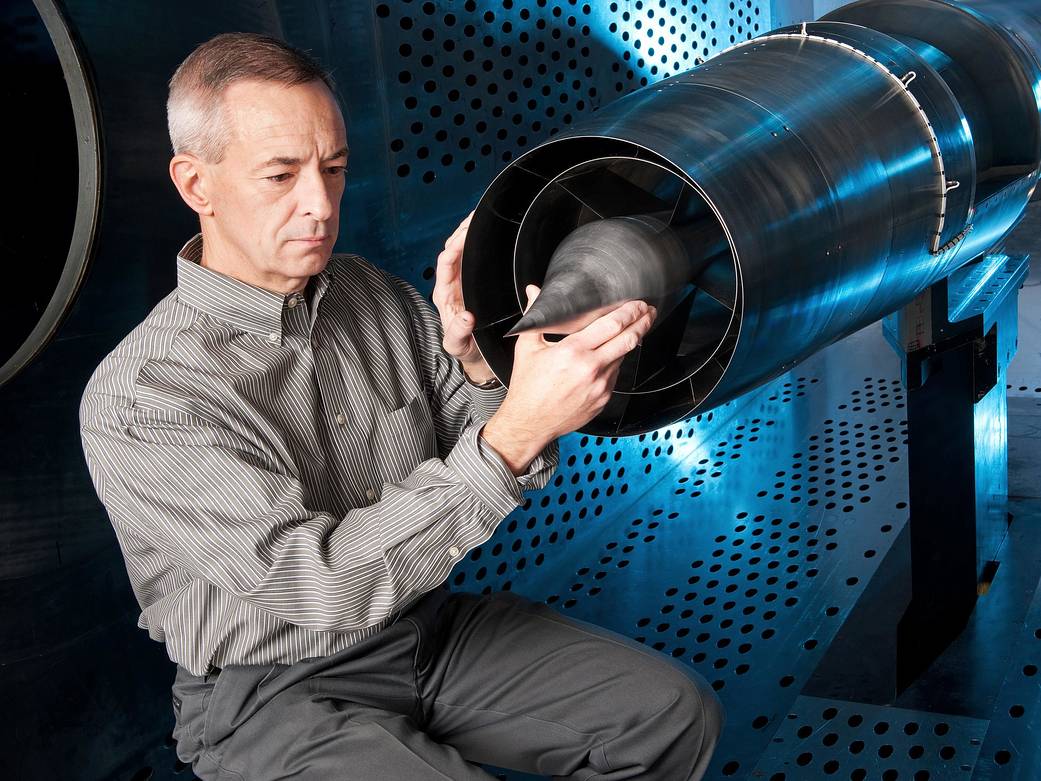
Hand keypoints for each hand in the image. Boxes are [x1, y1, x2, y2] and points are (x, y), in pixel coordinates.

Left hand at [432, 209, 493, 382]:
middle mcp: (451, 284)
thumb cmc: (466, 349)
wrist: (476, 354)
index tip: (461, 242)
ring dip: (467, 232)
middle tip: (474, 218)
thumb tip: (466, 317)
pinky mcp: (473, 280)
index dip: (451, 252)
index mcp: (444, 296)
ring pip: (461, 250)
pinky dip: (477, 241)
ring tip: (478, 215)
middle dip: (460, 233)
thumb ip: (458, 333)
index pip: (444, 267)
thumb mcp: (458, 345)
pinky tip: (485, 230)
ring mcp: (462, 280)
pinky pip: (473, 256)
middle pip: (452, 251)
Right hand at [481, 284, 656, 473]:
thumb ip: (535, 317)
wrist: (530, 423)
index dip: (630, 312)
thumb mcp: (527, 347)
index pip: (612, 325)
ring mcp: (600, 386)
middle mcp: (590, 368)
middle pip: (629, 339)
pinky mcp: (604, 398)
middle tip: (649, 311)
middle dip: (643, 322)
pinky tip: (610, 356)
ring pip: (624, 356)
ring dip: (630, 342)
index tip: (638, 304)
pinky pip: (615, 374)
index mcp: (572, 351)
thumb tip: (534, 292)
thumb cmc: (528, 387)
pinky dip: (615, 362)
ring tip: (633, 330)